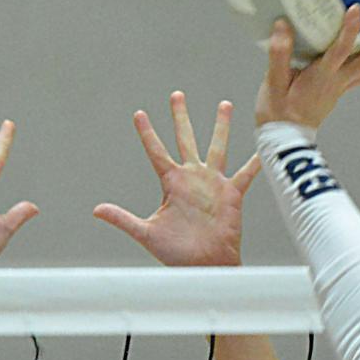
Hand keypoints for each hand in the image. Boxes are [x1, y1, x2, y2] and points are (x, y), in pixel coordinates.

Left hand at [94, 93, 260, 265]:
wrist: (204, 265)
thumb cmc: (177, 253)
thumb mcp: (147, 233)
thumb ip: (122, 219)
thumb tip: (96, 210)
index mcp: (171, 183)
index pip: (156, 151)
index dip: (147, 132)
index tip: (139, 113)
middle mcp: (192, 178)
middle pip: (185, 138)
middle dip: (180, 117)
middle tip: (176, 94)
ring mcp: (213, 183)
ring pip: (217, 146)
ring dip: (221, 126)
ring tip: (224, 104)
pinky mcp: (231, 194)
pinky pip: (245, 174)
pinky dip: (254, 163)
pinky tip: (263, 150)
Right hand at [255, 5, 359, 129]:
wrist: (285, 138)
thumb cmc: (278, 112)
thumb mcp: (273, 83)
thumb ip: (279, 54)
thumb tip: (282, 24)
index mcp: (322, 77)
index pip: (340, 51)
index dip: (350, 30)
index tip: (356, 8)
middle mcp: (337, 82)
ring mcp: (341, 88)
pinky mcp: (339, 91)